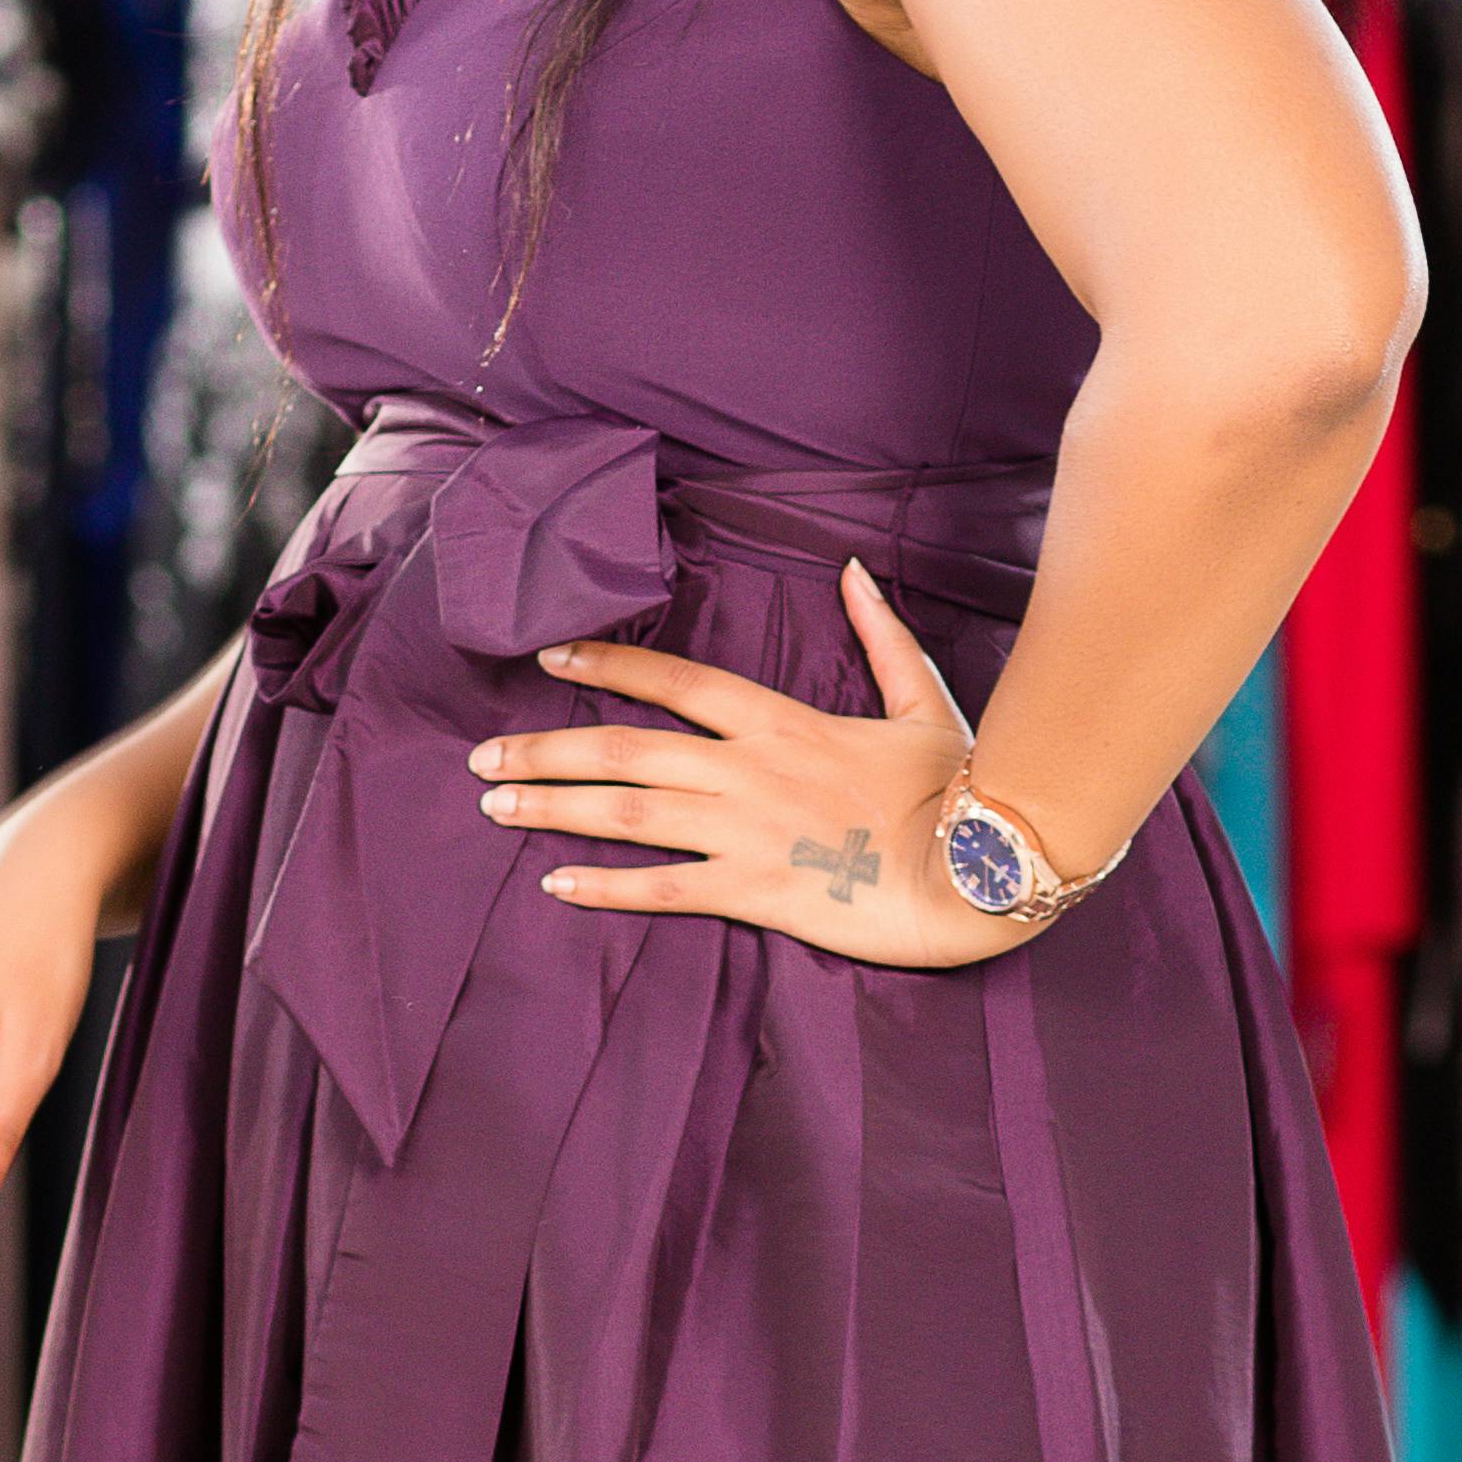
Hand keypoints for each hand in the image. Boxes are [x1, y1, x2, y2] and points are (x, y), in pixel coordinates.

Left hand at [468, 559, 1028, 967]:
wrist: (979, 871)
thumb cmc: (958, 788)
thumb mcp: (923, 699)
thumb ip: (880, 635)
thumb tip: (853, 571)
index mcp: (780, 720)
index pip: (675, 681)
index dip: (608, 665)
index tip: (551, 657)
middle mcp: (746, 770)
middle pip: (624, 750)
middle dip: (545, 750)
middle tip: (481, 756)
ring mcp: (744, 832)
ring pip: (625, 814)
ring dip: (552, 806)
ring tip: (495, 804)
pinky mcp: (753, 890)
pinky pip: (662, 887)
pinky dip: (602, 885)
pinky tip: (551, 882)